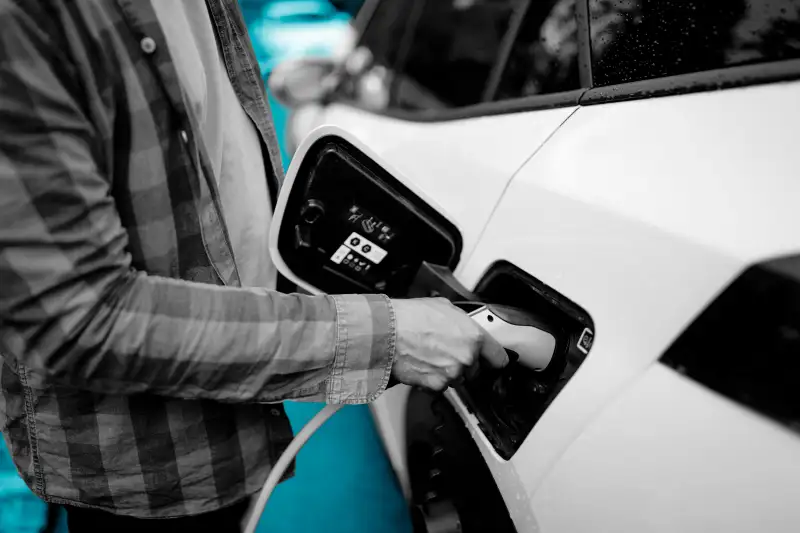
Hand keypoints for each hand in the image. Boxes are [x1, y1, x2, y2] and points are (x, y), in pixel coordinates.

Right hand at [390, 298, 507, 391]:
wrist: (386, 333)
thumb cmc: (410, 317)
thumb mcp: (444, 307)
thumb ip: (462, 322)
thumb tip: (464, 325)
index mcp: (474, 337)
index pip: (499, 358)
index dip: (492, 358)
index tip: (490, 360)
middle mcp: (467, 358)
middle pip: (476, 370)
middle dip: (464, 363)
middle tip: (445, 352)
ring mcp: (452, 374)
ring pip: (457, 379)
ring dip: (447, 372)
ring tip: (429, 356)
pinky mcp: (436, 386)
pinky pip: (440, 387)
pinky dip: (432, 380)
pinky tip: (421, 365)